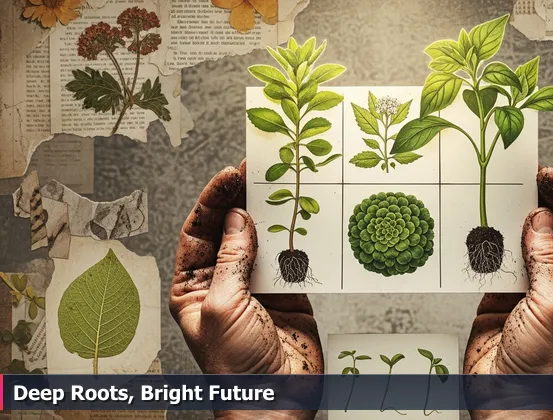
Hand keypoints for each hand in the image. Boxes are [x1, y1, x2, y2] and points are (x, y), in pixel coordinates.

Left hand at [170, 160, 321, 419]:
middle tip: (256, 170)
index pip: (199, 232)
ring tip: (280, 187)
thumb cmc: (236, 368)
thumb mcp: (222, 306)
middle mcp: (224, 283)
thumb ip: (232, 260)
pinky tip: (300, 220)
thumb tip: (238, 220)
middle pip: (230, 230)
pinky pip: (291, 258)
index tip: (230, 175)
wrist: (277, 399)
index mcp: (194, 287)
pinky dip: (296, 239)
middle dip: (241, 199)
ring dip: (271, 215)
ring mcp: (257, 287)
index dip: (213, 200)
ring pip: (262, 240)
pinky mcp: (288, 293)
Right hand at [464, 166, 552, 419]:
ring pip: (523, 245)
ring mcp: (529, 291)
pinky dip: (488, 245)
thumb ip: (545, 260)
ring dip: (511, 223)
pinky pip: (495, 262)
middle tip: (522, 178)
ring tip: (500, 197)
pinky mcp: (499, 297)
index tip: (548, 178)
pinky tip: (482, 229)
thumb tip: (540, 219)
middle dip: (540, 206)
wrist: (507, 400)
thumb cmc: (545, 370)